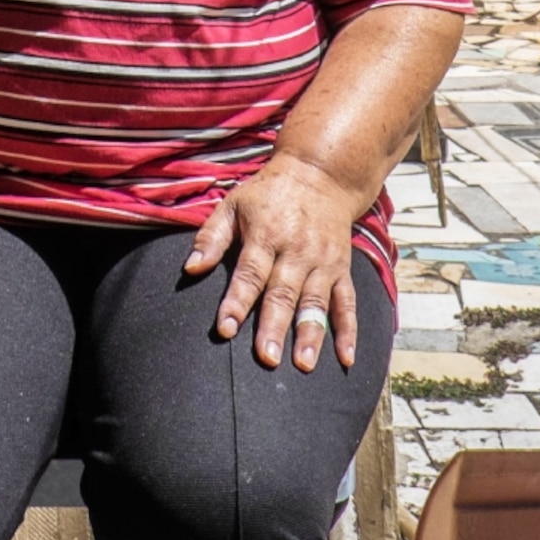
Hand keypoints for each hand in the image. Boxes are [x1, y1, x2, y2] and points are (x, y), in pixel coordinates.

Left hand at [184, 152, 364, 372]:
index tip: (225, 329)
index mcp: (266, 234)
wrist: (320, 174)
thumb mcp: (233, 204)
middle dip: (274, 327)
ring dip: (311, 334)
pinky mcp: (341, 268)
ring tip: (303, 364)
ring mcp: (322, 261)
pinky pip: (347, 302)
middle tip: (266, 359)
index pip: (250, 273)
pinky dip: (349, 330)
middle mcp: (297, 250)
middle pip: (284, 293)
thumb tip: (190, 269)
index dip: (237, 301)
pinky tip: (346, 357)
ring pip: (316, 302)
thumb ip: (211, 238)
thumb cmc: (268, 194)